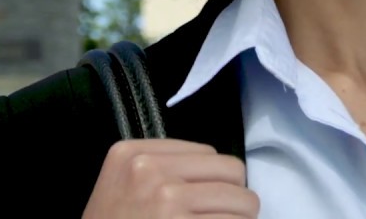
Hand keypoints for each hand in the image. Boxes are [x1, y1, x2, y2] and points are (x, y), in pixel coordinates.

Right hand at [83, 139, 258, 217]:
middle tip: (227, 216)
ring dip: (242, 218)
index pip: (208, 153)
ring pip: (243, 200)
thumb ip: (160, 168)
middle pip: (231, 170)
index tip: (205, 200)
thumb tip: (223, 171)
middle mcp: (148, 170)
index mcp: (132, 153)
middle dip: (236, 196)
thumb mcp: (122, 186)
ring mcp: (166, 199)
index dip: (215, 180)